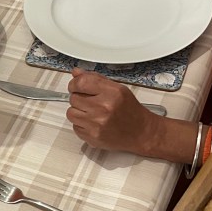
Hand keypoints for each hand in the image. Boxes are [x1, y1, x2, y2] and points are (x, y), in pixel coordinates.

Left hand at [66, 69, 198, 162]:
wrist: (140, 133)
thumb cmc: (130, 110)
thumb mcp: (117, 89)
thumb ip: (95, 79)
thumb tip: (76, 73)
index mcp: (112, 93)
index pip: (81, 83)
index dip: (74, 84)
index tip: (75, 86)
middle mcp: (104, 108)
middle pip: (73, 98)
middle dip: (79, 98)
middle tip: (90, 101)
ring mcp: (97, 124)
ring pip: (71, 113)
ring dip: (78, 112)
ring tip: (91, 113)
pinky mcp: (92, 137)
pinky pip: (75, 127)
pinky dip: (81, 124)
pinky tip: (93, 123)